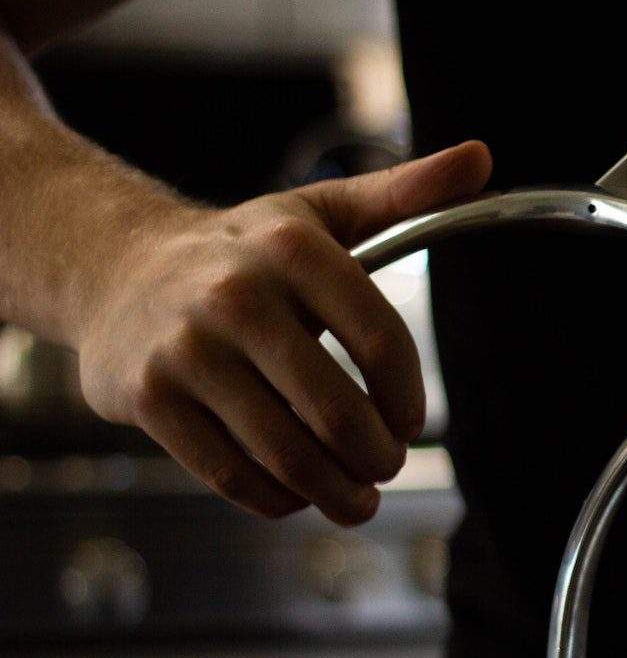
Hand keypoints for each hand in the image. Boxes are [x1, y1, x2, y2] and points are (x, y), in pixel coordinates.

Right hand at [74, 141, 492, 524]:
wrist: (113, 268)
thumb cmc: (242, 250)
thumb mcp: (323, 212)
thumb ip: (406, 191)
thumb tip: (482, 158)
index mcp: (292, 250)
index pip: (382, 341)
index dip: (407, 398)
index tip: (410, 421)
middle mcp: (235, 296)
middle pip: (336, 411)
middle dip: (376, 457)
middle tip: (385, 466)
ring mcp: (186, 350)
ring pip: (286, 453)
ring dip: (335, 492)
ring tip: (356, 498)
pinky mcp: (148, 398)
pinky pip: (230, 473)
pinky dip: (276, 498)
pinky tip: (296, 494)